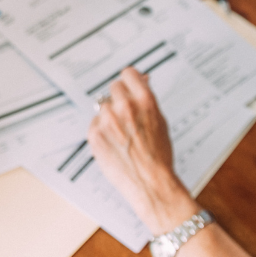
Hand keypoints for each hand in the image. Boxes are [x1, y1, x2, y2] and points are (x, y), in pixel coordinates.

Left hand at [87, 69, 197, 234]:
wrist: (150, 183)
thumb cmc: (158, 156)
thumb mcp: (160, 121)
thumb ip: (147, 100)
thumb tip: (141, 81)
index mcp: (144, 101)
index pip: (128, 73)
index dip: (129, 80)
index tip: (128, 84)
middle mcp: (125, 107)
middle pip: (113, 87)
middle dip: (119, 98)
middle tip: (125, 114)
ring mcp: (107, 121)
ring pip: (103, 107)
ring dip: (109, 116)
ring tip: (121, 134)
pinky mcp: (94, 135)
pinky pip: (94, 123)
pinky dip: (101, 131)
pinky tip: (114, 143)